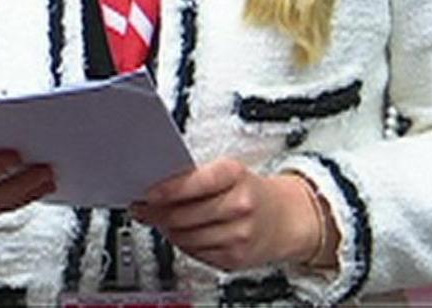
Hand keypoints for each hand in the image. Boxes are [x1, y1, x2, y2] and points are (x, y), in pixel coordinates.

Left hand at [130, 160, 328, 272]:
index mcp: (236, 175)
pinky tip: (183, 233)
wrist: (286, 219)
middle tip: (145, 207)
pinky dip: (183, 243)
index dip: (167, 190)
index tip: (147, 193)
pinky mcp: (234, 258)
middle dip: (158, 212)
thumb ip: (195, 177)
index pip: (195, 182)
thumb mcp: (229, 172)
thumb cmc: (251, 192)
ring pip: (185, 236)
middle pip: (184, 214)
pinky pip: (194, 252)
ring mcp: (238, 234)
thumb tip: (157, 186)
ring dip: (167, 229)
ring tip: (163, 219)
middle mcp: (240, 205)